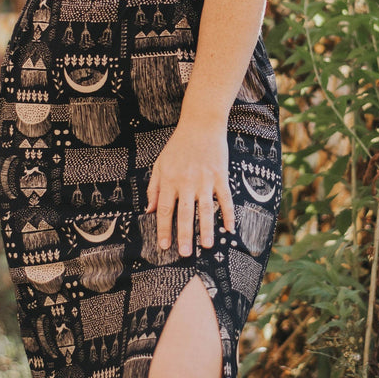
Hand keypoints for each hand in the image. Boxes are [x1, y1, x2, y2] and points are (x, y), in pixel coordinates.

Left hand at [146, 123, 235, 255]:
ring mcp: (205, 179)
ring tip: (207, 246)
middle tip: (185, 253)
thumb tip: (149, 211)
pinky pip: (225, 198)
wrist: (200, 124)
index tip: (164, 246)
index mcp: (169, 180)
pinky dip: (228, 214)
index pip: (164, 210)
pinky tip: (229, 229)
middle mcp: (186, 182)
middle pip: (184, 213)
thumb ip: (153, 188)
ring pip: (205, 209)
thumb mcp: (159, 164)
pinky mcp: (220, 175)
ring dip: (206, 229)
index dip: (164, 229)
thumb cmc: (178, 146)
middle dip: (184, 235)